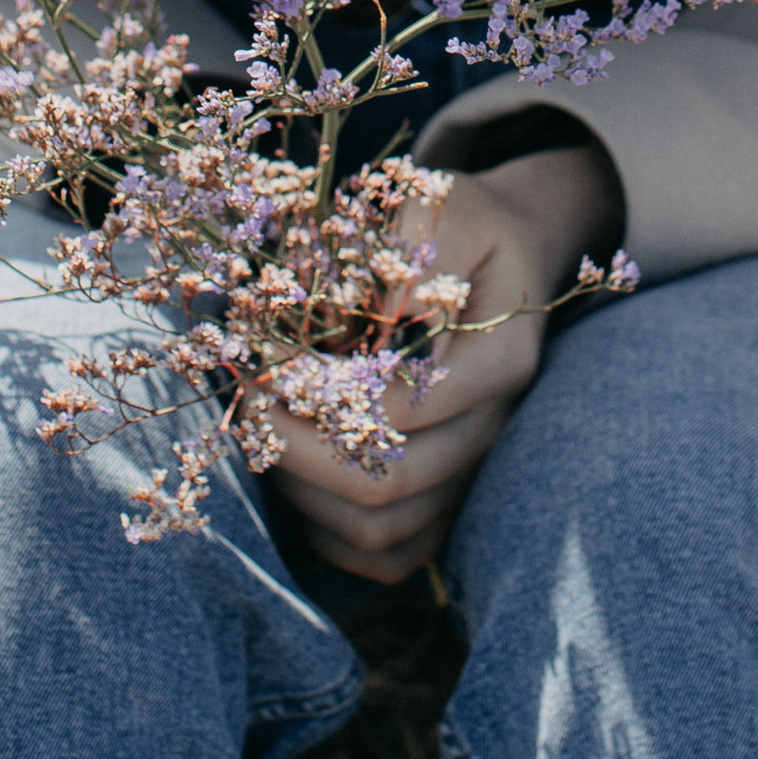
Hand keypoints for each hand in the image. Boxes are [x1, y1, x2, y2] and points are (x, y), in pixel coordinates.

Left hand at [265, 142, 622, 584]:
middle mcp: (494, 428)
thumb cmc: (463, 223)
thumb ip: (406, 249)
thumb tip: (368, 313)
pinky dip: (333, 536)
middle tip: (249, 401)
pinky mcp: (449, 494)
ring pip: (385, 528)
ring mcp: (472, 469)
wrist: (508, 251)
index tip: (271, 363)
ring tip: (268, 433)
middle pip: (393, 481)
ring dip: (307, 492)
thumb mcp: (443, 203)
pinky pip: (392, 555)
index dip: (328, 396)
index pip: (409, 407)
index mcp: (502, 360)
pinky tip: (300, 480)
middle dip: (299, 449)